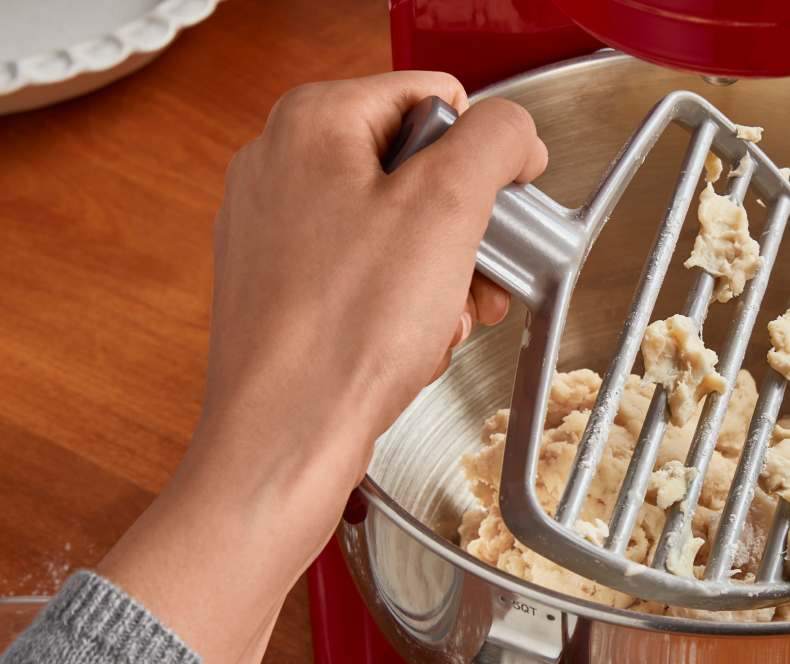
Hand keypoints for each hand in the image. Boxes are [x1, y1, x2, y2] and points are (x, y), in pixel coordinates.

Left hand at [98, 72, 546, 663]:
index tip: (500, 208)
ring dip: (444, 273)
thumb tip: (514, 132)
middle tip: (474, 273)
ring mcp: (275, 229)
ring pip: (399, 226)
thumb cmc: (345, 335)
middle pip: (419, 166)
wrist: (284, 439)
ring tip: (445, 316)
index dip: (485, 153)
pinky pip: (369, 274)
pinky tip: (414, 340)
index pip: (436, 97)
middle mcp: (282, 165)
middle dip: (465, 226)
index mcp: (312, 123)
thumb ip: (496, 140)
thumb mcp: (448, 209)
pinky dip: (406, 304)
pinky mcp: (283, 287)